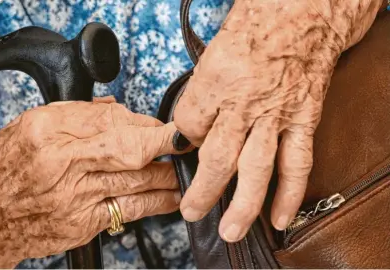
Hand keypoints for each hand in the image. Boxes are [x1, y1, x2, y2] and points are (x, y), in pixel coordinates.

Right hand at [0, 97, 186, 267]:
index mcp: (46, 129)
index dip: (142, 121)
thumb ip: (75, 116)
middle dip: (163, 142)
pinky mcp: (82, 222)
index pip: (108, 118)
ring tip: (185, 166)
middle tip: (188, 139)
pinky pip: (129, 210)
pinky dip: (156, 202)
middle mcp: (61, 161)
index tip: (159, 123)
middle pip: (126, 147)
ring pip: (134, 179)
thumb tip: (117, 112)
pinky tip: (173, 196)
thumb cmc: (0, 170)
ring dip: (166, 172)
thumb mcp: (28, 127)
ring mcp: (74, 195)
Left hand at [174, 0, 381, 241]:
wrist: (302, 15)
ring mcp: (275, 115)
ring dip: (242, 205)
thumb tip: (189, 128)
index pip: (187, 125)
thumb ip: (199, 95)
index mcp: (214, 81)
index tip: (183, 148)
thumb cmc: (255, 28)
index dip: (182, 141)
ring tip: (231, 230)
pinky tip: (279, 217)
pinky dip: (289, 194)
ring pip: (255, 169)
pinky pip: (296, 163)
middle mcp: (243, 103)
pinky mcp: (301, 120)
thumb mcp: (212, 55)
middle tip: (192, 211)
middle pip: (216, 158)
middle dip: (202, 190)